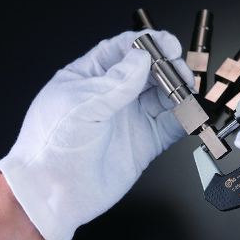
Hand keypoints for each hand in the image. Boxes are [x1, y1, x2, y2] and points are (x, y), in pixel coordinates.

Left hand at [0, 30, 193, 239]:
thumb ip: (115, 82)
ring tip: (185, 94)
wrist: (54, 195)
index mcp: (90, 77)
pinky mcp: (146, 142)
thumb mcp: (80, 105)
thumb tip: (141, 58)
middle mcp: (113, 96)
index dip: (147, 44)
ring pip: (164, 96)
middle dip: (168, 67)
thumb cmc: (51, 148)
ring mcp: (131, 118)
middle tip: (179, 73)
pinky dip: (184, 118)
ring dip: (179, 92)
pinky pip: (171, 125)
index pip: (122, 50)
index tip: (166, 44)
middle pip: (149, 71)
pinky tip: (188, 115)